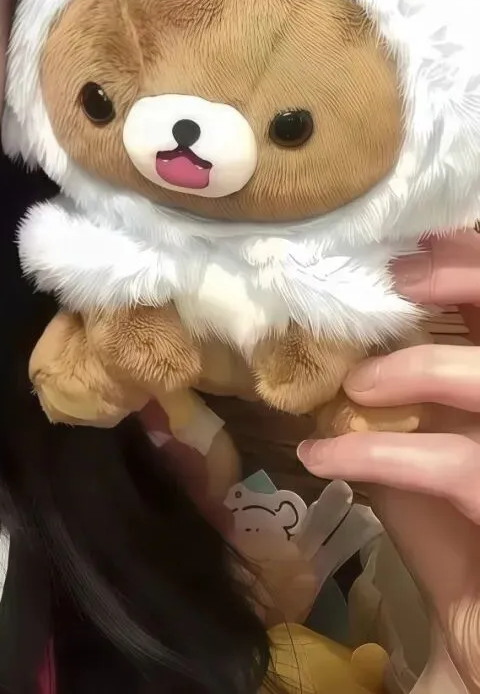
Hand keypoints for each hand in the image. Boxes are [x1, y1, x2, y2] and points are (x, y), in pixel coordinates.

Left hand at [297, 232, 479, 691]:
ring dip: (424, 368)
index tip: (418, 239)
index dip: (474, 258)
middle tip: (399, 276)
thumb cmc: (463, 548)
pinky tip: (323, 458)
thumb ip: (396, 403)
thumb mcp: (422, 458)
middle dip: (471, 276)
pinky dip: (380, 454)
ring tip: (357, 384)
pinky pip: (460, 466)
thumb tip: (333, 349)